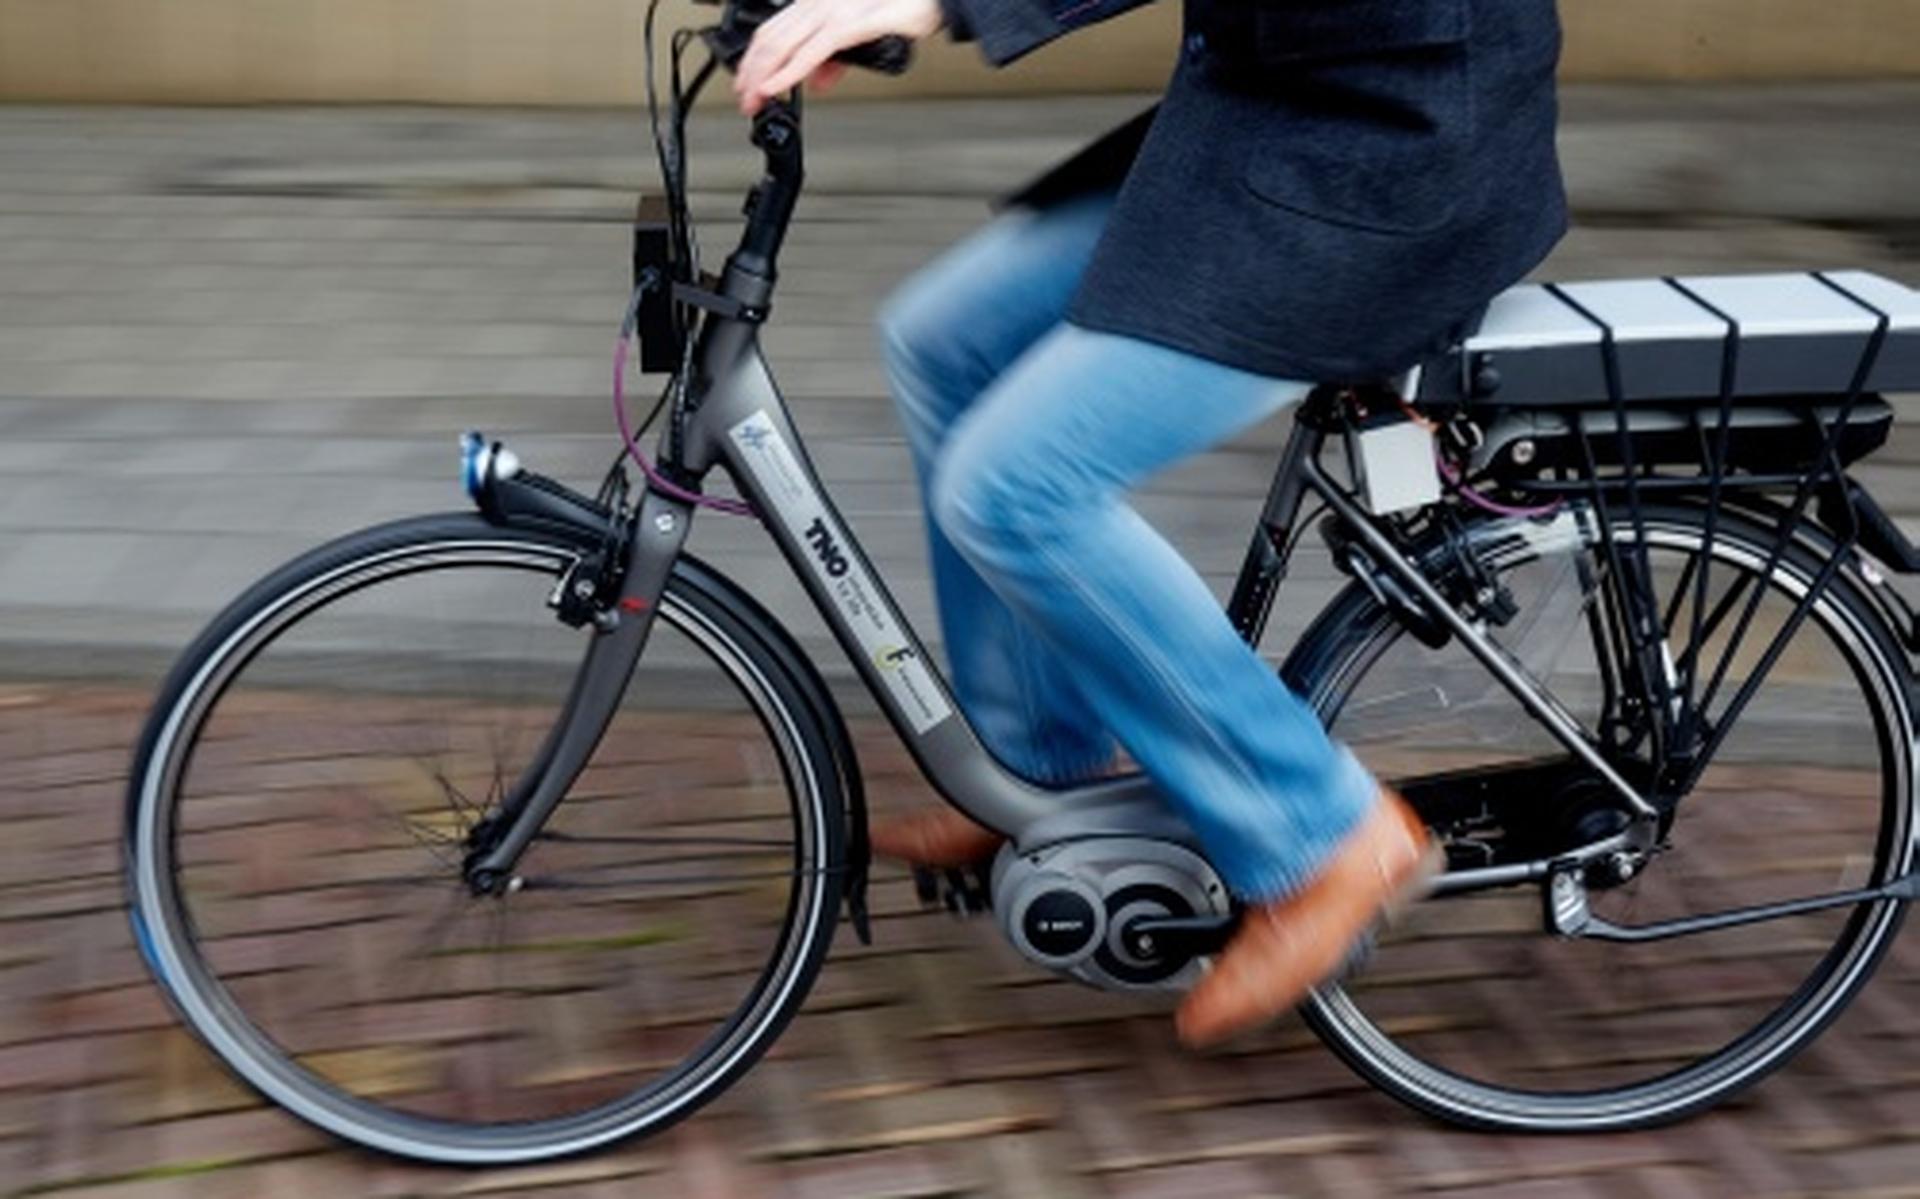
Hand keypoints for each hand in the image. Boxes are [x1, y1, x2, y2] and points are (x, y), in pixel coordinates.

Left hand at [734, 0, 941, 114]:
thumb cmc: (903, 7)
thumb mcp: (861, 34)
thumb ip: (835, 59)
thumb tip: (817, 81)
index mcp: (818, 3)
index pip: (773, 30)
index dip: (754, 59)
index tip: (748, 83)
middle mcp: (819, 3)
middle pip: (770, 39)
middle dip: (751, 72)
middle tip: (745, 99)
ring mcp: (833, 11)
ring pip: (783, 44)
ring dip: (763, 75)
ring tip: (756, 98)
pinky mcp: (849, 23)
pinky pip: (813, 52)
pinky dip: (790, 72)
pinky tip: (778, 87)